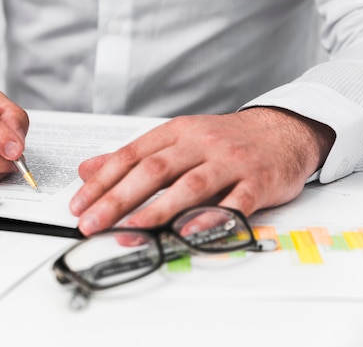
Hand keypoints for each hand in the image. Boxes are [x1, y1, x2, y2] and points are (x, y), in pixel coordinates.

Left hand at [70, 107, 334, 235]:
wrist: (283, 130)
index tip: (79, 205)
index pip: (130, 156)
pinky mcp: (257, 182)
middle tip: (92, 222)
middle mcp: (200, 143)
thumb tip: (88, 169)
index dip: (101, 182)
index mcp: (176, 133)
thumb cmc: (224, 140)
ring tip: (131, 229)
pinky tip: (188, 232)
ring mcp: (230, 162)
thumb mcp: (176, 139)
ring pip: (190, 185)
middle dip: (118, 199)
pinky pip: (234, 203)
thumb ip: (133, 157)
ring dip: (158, 210)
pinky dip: (210, 219)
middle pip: (153, 170)